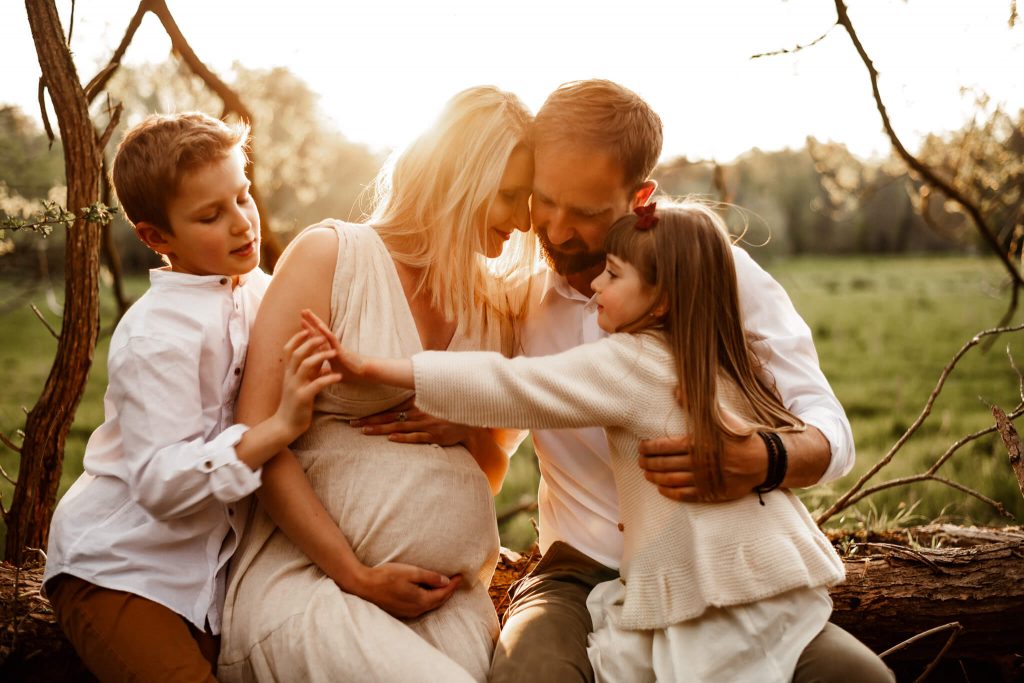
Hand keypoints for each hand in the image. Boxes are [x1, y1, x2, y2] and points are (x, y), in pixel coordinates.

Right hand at [273, 330, 341, 440]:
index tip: (307, 330)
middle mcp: (289, 377)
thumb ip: (310, 373)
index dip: (297, 338)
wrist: (285, 425)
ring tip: (334, 353)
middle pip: (297, 353)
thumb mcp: (301, 385)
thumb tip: (321, 361)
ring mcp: (295, 387)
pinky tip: (339, 377)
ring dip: (321, 357)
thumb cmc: (295, 404)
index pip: (288, 350)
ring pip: (306, 365)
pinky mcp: (303, 397)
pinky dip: (328, 378)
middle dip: (310, 343)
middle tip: (324, 337)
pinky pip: (317, 384)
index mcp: (288, 373)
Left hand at [300, 308, 370, 381]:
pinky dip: (325, 332)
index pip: (317, 338)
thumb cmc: (351, 373)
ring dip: (315, 321)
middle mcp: (331, 346)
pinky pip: (331, 339)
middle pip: (319, 331)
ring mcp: (335, 347)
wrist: (363, 374)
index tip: (302, 321)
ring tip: (307, 312)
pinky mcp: (340, 350)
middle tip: (303, 311)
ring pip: (323, 332)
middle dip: (310, 322)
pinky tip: (318, 325)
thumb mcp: (334, 371)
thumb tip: (320, 373)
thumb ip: (326, 370)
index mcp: (328, 351)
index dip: (309, 329)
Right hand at [345, 561, 461, 617]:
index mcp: (421, 600)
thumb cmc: (386, 576)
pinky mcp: (401, 611)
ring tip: (445, 586)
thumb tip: (445, 581)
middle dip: (449, 591)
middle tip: (456, 581)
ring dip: (439, 596)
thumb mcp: (411, 572)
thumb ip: (430, 577)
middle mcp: (416, 610)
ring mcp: (408, 612)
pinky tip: (428, 592)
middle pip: (438, 601)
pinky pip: (421, 606)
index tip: (461, 576)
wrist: (363, 586)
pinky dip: (429, 599)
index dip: (453, 585)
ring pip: (430, 605)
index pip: (443, 593)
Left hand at [351, 396, 475, 444]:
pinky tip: (392, 438)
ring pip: (399, 427)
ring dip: (381, 429)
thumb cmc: (449, 412)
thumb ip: (417, 401)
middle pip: (389, 418)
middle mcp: (418, 415)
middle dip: (370, 422)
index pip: (389, 410)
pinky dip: (404, 437)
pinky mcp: (435, 435)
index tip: (355, 417)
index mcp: (416, 406)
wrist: (470, 420)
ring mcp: (426, 425)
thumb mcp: (432, 402)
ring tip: (364, 431)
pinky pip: (417, 436)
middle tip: (351, 424)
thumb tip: (403, 399)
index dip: (372, 414)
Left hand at [637, 409, 766, 502]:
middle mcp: (699, 462)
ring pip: (672, 480)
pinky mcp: (711, 493)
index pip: (665, 446)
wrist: (763, 460)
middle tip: (639, 461)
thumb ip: (696, 405)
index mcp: (699, 443)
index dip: (649, 448)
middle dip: (648, 463)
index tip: (641, 447)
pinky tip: (661, 488)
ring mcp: (705, 479)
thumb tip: (677, 388)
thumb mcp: (720, 417)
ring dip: (655, 477)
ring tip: (646, 474)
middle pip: (665, 463)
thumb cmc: (739, 436)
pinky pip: (685, 495)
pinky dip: (670, 492)